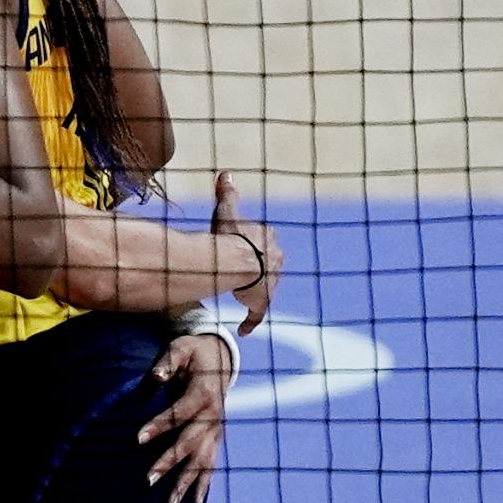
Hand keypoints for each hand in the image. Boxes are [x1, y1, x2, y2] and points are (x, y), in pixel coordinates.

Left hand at [139, 330, 233, 502]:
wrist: (220, 357)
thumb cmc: (194, 353)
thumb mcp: (181, 348)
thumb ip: (168, 362)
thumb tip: (155, 376)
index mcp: (204, 394)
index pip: (180, 413)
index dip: (159, 425)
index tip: (137, 438)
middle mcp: (214, 416)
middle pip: (190, 443)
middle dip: (169, 462)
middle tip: (147, 479)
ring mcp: (217, 430)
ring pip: (202, 461)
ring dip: (186, 483)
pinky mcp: (216, 438)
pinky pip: (211, 465)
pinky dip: (204, 485)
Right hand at [212, 170, 282, 334]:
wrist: (239, 263)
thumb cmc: (231, 236)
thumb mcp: (227, 211)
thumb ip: (228, 193)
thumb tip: (227, 173)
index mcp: (268, 238)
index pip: (264, 238)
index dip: (251, 241)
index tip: (240, 243)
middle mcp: (276, 260)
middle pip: (267, 263)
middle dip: (256, 267)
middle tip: (239, 271)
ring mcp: (271, 283)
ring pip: (264, 287)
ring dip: (253, 290)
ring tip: (240, 292)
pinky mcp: (262, 302)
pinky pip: (257, 314)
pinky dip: (251, 321)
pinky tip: (245, 330)